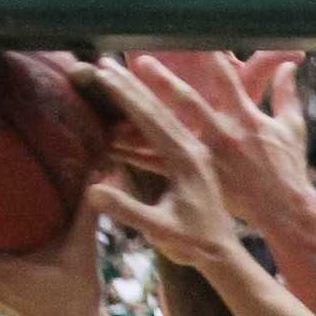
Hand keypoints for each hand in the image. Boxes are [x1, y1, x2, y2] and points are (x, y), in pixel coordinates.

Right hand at [79, 59, 246, 269]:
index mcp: (187, 159)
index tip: (103, 72)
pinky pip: (161, 137)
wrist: (223, 255)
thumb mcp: (161, 230)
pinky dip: (140, 124)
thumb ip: (129, 211)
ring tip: (111, 76)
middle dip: (128, 84)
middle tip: (102, 60)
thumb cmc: (195, 245)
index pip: (151, 118)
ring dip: (135, 97)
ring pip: (160, 118)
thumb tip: (93, 192)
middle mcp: (191, 150)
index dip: (125, 94)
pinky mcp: (189, 163)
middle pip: (156, 109)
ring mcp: (191, 155)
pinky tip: (120, 118)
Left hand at [122, 51, 312, 234]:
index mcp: (246, 118)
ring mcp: (207, 156)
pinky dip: (135, 152)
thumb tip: (290, 65)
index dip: (211, 57)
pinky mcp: (195, 178)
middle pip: (189, 101)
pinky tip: (110, 140)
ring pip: (167, 129)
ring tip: (111, 93)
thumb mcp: (292, 128)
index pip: (227, 80)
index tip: (193, 37)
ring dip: (137, 109)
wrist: (286, 212)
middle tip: (139, 61)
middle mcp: (224, 135)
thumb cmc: (290, 169)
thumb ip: (286, 94)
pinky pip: (157, 163)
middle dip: (163, 80)